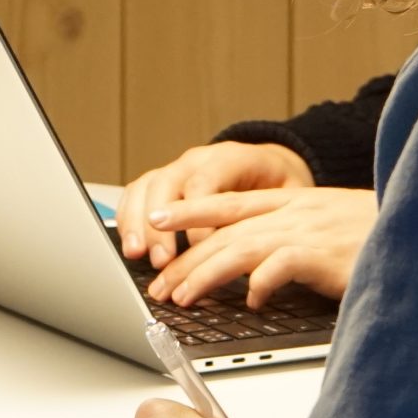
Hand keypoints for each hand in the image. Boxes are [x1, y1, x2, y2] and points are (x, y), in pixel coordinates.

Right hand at [118, 141, 313, 267]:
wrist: (271, 164)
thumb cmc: (281, 184)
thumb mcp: (289, 196)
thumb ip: (272, 218)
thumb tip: (259, 257)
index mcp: (231, 158)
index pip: (205, 183)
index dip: (198, 218)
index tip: (200, 250)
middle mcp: (198, 159)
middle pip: (167, 184)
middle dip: (159, 224)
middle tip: (162, 259)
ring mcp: (177, 169)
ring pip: (146, 187)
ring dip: (137, 223)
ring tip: (137, 255)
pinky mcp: (163, 182)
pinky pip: (137, 193)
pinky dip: (128, 219)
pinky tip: (130, 246)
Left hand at [144, 187, 376, 307]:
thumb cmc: (380, 234)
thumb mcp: (330, 227)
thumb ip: (294, 239)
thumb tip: (256, 272)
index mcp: (294, 200)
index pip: (229, 202)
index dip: (189, 209)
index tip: (155, 218)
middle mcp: (296, 211)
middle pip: (225, 232)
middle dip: (186, 259)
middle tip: (159, 286)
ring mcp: (311, 230)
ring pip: (242, 247)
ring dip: (207, 274)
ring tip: (183, 297)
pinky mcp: (327, 254)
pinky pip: (281, 266)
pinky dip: (261, 283)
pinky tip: (249, 302)